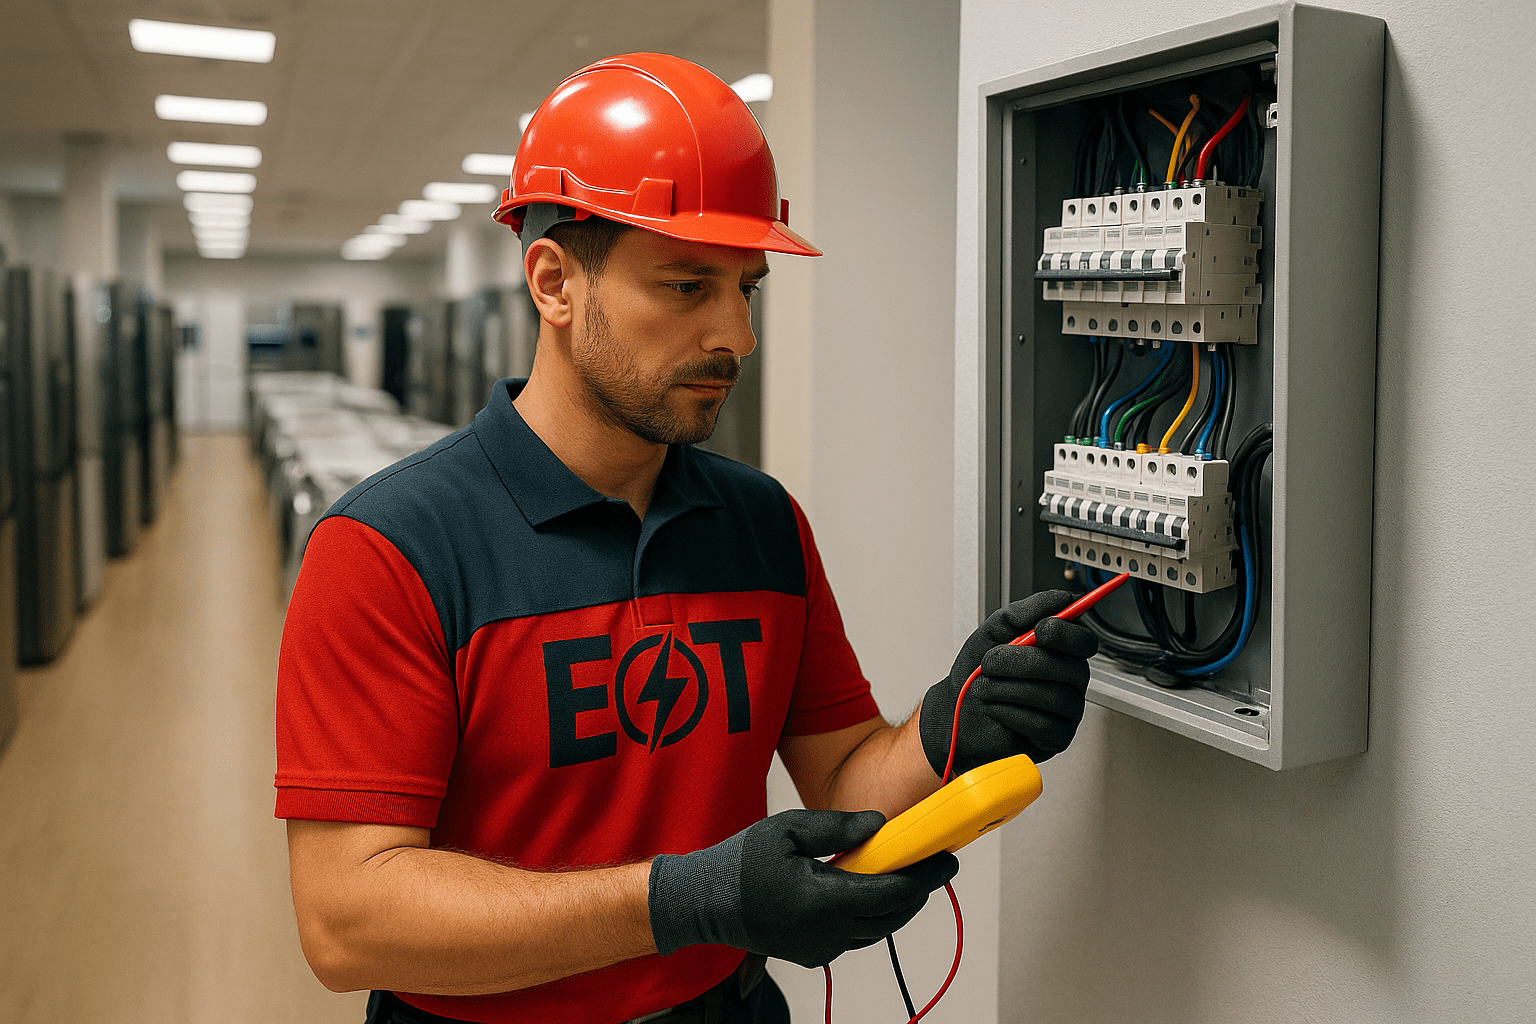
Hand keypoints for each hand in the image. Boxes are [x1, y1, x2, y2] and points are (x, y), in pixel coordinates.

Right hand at [648, 808, 958, 967]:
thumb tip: (879, 825)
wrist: (705, 902)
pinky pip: (855, 937)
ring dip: (896, 904)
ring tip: (906, 873)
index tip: (947, 860)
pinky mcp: (813, 954)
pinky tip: (870, 890)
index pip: (891, 894)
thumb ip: (836, 828)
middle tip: (933, 863)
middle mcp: (826, 933)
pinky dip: (871, 916)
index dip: (925, 878)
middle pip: (892, 917)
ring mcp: (820, 949)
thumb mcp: (788, 830)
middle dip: (918, 891)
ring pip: (877, 930)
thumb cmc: (742, 862)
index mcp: (821, 900)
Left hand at [919, 590, 1097, 776]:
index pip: (1084, 640)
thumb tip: (1063, 599)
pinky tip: (995, 709)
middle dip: (1021, 662)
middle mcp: (1069, 679)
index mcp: (1060, 651)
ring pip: (1052, 696)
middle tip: (991, 662)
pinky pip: (1042, 723)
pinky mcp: (1056, 737)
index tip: (1040, 630)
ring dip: (1007, 688)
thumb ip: (1027, 611)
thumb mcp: (995, 630)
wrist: (955, 709)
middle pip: (1068, 667)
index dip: (1066, 634)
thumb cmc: (977, 671)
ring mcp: (1066, 710)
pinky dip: (1009, 713)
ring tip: (985, 687)